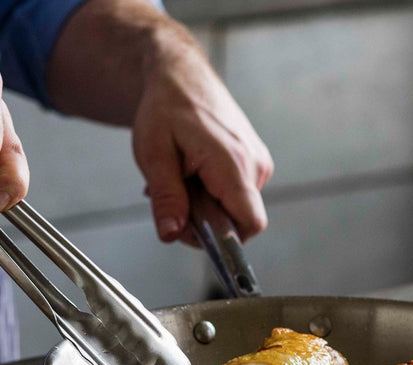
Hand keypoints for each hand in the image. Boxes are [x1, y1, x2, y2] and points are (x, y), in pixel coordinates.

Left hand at [132, 44, 273, 245]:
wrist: (181, 76)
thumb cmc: (166, 108)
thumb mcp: (154, 154)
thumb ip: (166, 198)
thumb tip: (172, 234)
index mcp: (233, 164)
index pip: (250, 225)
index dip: (223, 239)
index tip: (191, 229)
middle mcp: (255, 165)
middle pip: (238, 221)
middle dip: (203, 219)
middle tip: (172, 193)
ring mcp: (258, 163)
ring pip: (235, 208)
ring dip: (204, 205)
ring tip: (180, 176)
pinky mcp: (255, 162)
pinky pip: (236, 193)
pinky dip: (211, 192)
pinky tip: (192, 172)